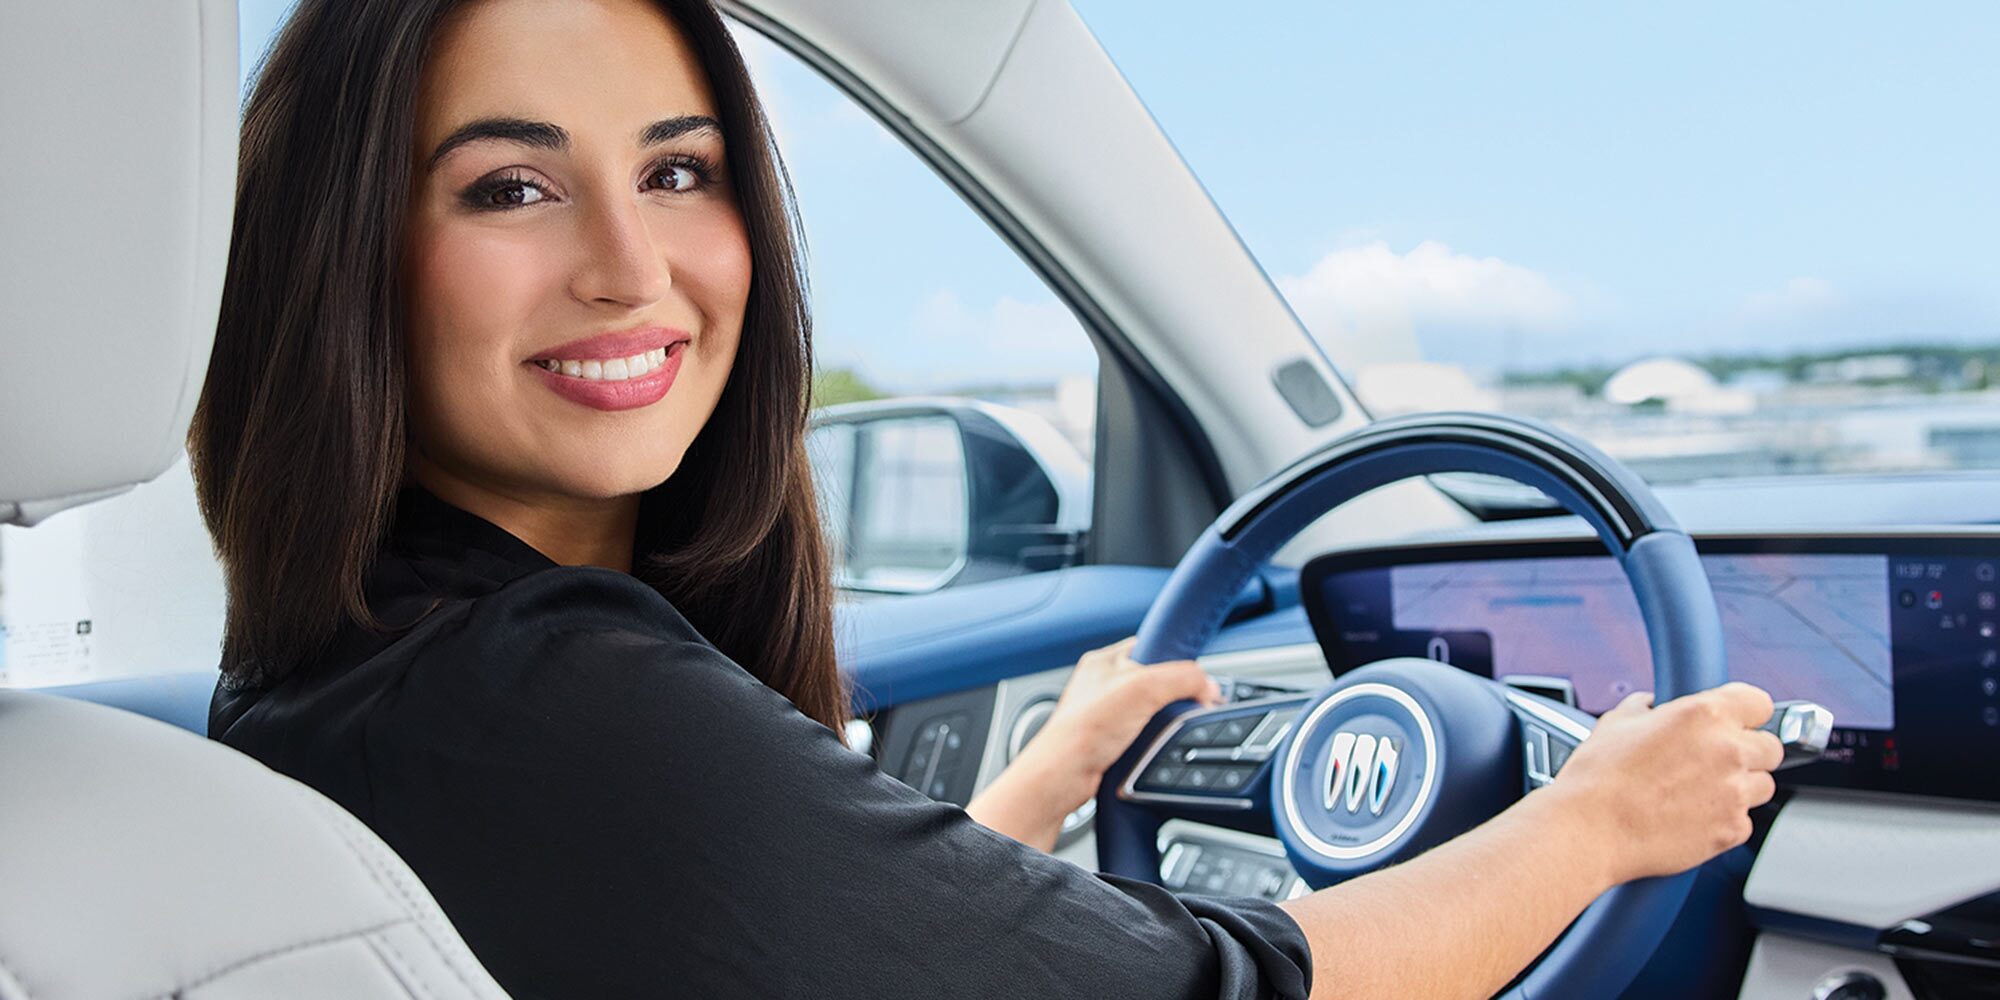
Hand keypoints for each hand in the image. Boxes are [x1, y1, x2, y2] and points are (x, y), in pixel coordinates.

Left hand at [1023, 637, 1223, 808]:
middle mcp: (1103, 684)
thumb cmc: (1083, 729)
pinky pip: (1143, 734)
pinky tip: (1150, 746)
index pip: (1151, 646)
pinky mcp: (1110, 740)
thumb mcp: (1143, 688)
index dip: (1175, 660)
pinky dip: (1152, 741)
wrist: (1065, 776)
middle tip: (1181, 707)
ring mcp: (1105, 714)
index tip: (1194, 678)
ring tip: (1159, 730)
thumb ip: (1182, 678)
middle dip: (1171, 696)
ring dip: (1162, 722)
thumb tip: (1208, 685)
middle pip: (1155, 681)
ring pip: (1151, 711)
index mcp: (1105, 660)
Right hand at [1542, 681, 1783, 886]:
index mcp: (1703, 715)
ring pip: (1763, 785)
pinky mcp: (1732, 830)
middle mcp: (1728, 751)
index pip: (1759, 702)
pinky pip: (1744, 821)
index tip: (1739, 720)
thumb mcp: (1617, 722)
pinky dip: (1725, 819)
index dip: (1747, 711)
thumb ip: (1647, 708)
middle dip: (1749, 751)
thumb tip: (1653, 707)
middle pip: (1771, 747)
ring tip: (1702, 791)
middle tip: (1717, 759)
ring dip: (1741, 786)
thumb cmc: (1597, 778)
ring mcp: (1734, 794)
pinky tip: (1692, 816)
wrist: (1590, 829)